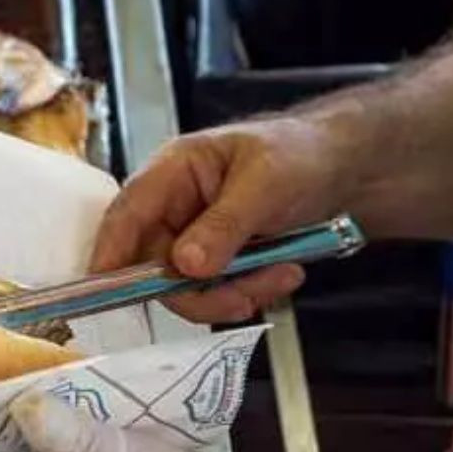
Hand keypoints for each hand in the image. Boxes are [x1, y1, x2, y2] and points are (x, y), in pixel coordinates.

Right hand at [91, 116, 350, 322]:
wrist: (344, 168)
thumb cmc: (299, 155)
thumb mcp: (264, 185)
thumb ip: (223, 225)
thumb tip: (184, 266)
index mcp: (172, 171)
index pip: (126, 215)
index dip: (110, 254)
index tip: (108, 292)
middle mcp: (173, 208)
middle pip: (153, 265)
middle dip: (198, 290)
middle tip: (243, 296)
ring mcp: (193, 237)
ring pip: (186, 287)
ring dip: (232, 293)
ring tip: (281, 275)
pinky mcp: (216, 260)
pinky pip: (215, 292)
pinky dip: (249, 292)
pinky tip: (284, 274)